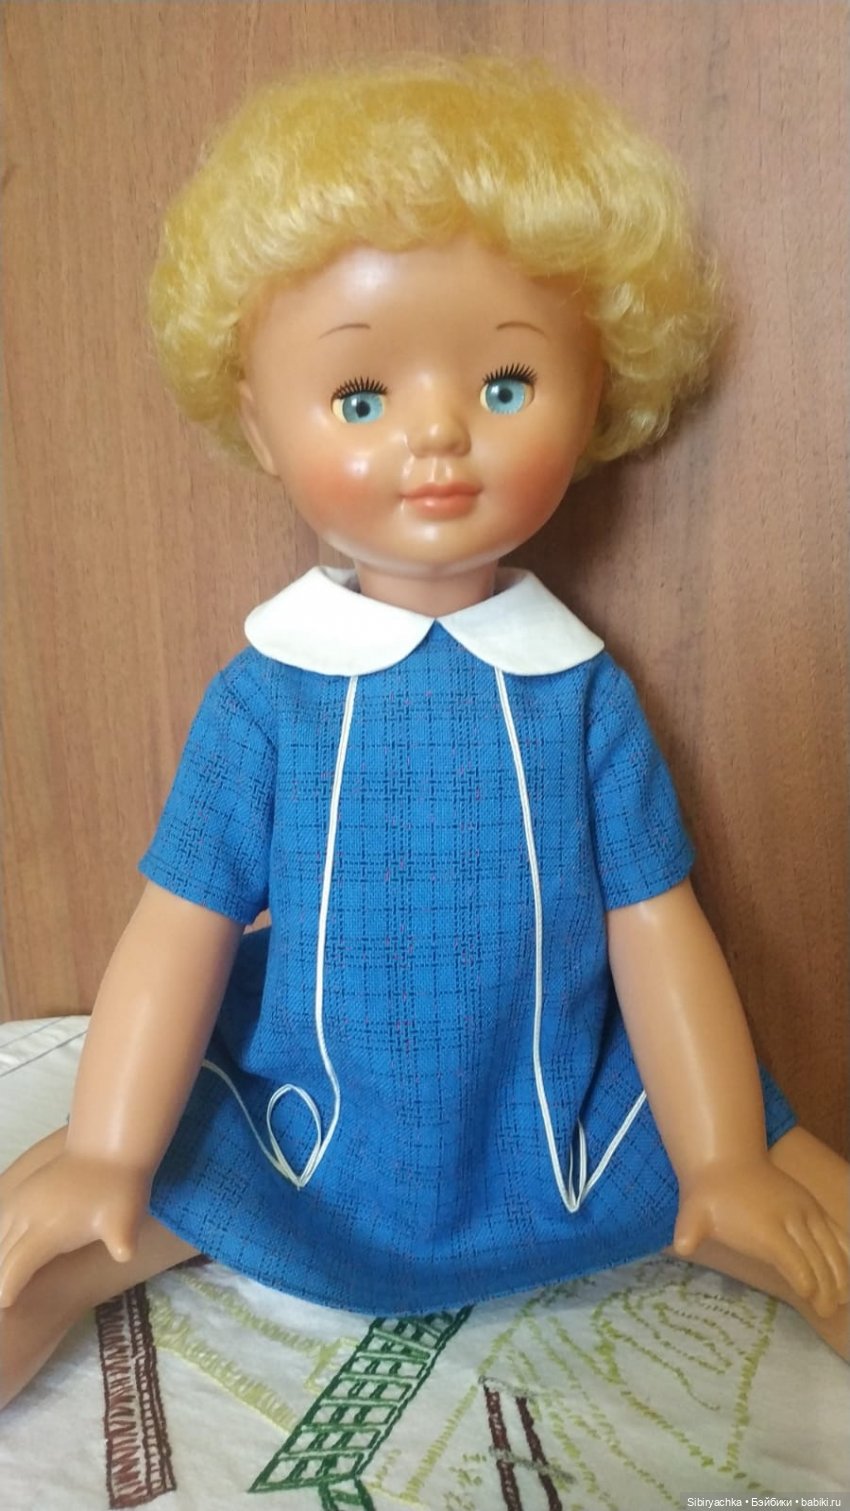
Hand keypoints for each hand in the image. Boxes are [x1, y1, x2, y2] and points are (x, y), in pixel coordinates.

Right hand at [0, 1151, 149, 1307]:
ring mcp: (23, 1199)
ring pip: (0, 1235)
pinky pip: (3, 1219)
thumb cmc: (119, 1187)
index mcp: (46, 1229)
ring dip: (2, 1256)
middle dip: (0, 1278)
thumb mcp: (125, 1216)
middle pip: (3, 1254)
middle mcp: (27, 1215)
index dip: (6, 1290)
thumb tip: (126, 1255)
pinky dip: (3, 1237)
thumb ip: (121, 1240)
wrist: (112, 1145)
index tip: (4, 1308)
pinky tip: (9, 1245)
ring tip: (7, 1274)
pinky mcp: (26, 1188)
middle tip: (3, 1306)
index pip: (15, 1268)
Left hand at [673, 1158, 849, 1317]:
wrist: (726, 1159)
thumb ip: (689, 1231)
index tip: (809, 1298)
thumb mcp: (693, 1212)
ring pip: (831, 1245)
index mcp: (766, 1226)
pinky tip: (846, 1274)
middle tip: (826, 1312)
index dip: (804, 1279)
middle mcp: (791, 1217)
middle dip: (824, 1286)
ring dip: (839, 1273)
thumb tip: (680, 1246)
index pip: (793, 1258)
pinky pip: (835, 1230)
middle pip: (816, 1257)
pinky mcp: (811, 1205)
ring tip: (841, 1299)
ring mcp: (805, 1209)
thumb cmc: (710, 1195)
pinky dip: (845, 1251)